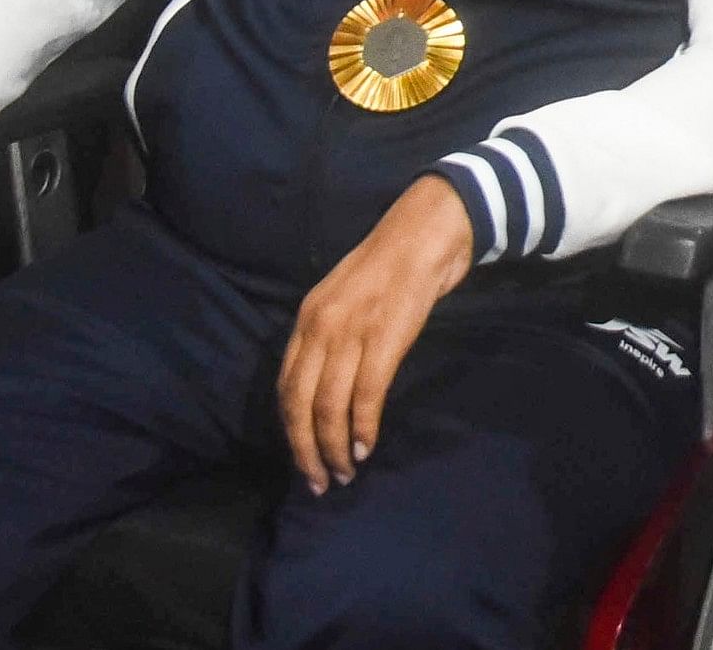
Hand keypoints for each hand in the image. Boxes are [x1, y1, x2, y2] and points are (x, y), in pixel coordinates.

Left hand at [278, 175, 478, 492]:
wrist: (427, 231)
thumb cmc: (392, 265)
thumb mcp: (345, 299)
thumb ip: (332, 336)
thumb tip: (329, 386)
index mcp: (307, 319)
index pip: (285, 387)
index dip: (291, 431)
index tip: (304, 460)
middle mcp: (320, 327)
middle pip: (300, 404)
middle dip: (306, 450)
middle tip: (320, 481)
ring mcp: (351, 332)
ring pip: (330, 406)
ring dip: (337, 447)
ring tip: (347, 471)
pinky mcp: (384, 337)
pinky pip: (366, 394)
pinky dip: (364, 426)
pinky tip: (367, 446)